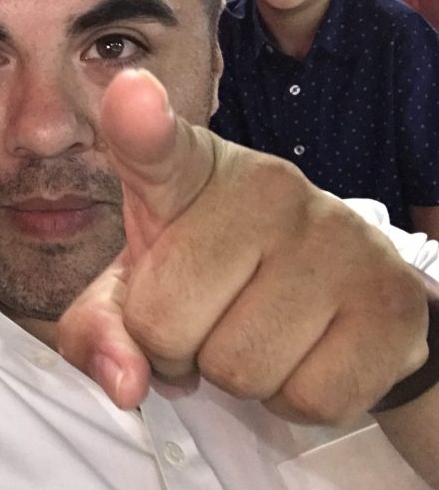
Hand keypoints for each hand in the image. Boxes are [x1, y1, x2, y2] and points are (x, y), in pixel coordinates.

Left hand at [57, 69, 429, 423]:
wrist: (334, 292)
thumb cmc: (213, 277)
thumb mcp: (138, 290)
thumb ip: (100, 327)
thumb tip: (125, 384)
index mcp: (189, 172)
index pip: (158, 146)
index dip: (139, 126)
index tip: (129, 94)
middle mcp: (267, 186)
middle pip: (167, 322)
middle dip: (174, 350)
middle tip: (204, 323)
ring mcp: (337, 236)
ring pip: (240, 368)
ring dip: (236, 377)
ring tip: (255, 333)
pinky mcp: (393, 299)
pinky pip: (311, 399)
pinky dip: (294, 401)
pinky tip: (304, 355)